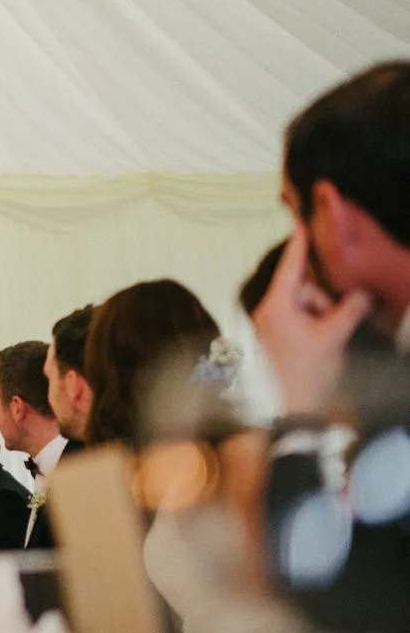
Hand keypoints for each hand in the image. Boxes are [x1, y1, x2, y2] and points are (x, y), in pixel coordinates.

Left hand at [253, 225, 372, 415]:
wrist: (294, 410)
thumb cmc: (308, 373)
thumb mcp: (333, 337)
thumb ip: (349, 310)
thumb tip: (362, 293)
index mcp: (277, 305)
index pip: (291, 267)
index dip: (299, 245)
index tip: (301, 222)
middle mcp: (271, 311)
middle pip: (304, 287)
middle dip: (324, 298)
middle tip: (332, 320)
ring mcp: (274, 324)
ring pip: (307, 304)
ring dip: (324, 314)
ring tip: (329, 337)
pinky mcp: (281, 337)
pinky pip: (304, 318)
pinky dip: (319, 322)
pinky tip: (328, 336)